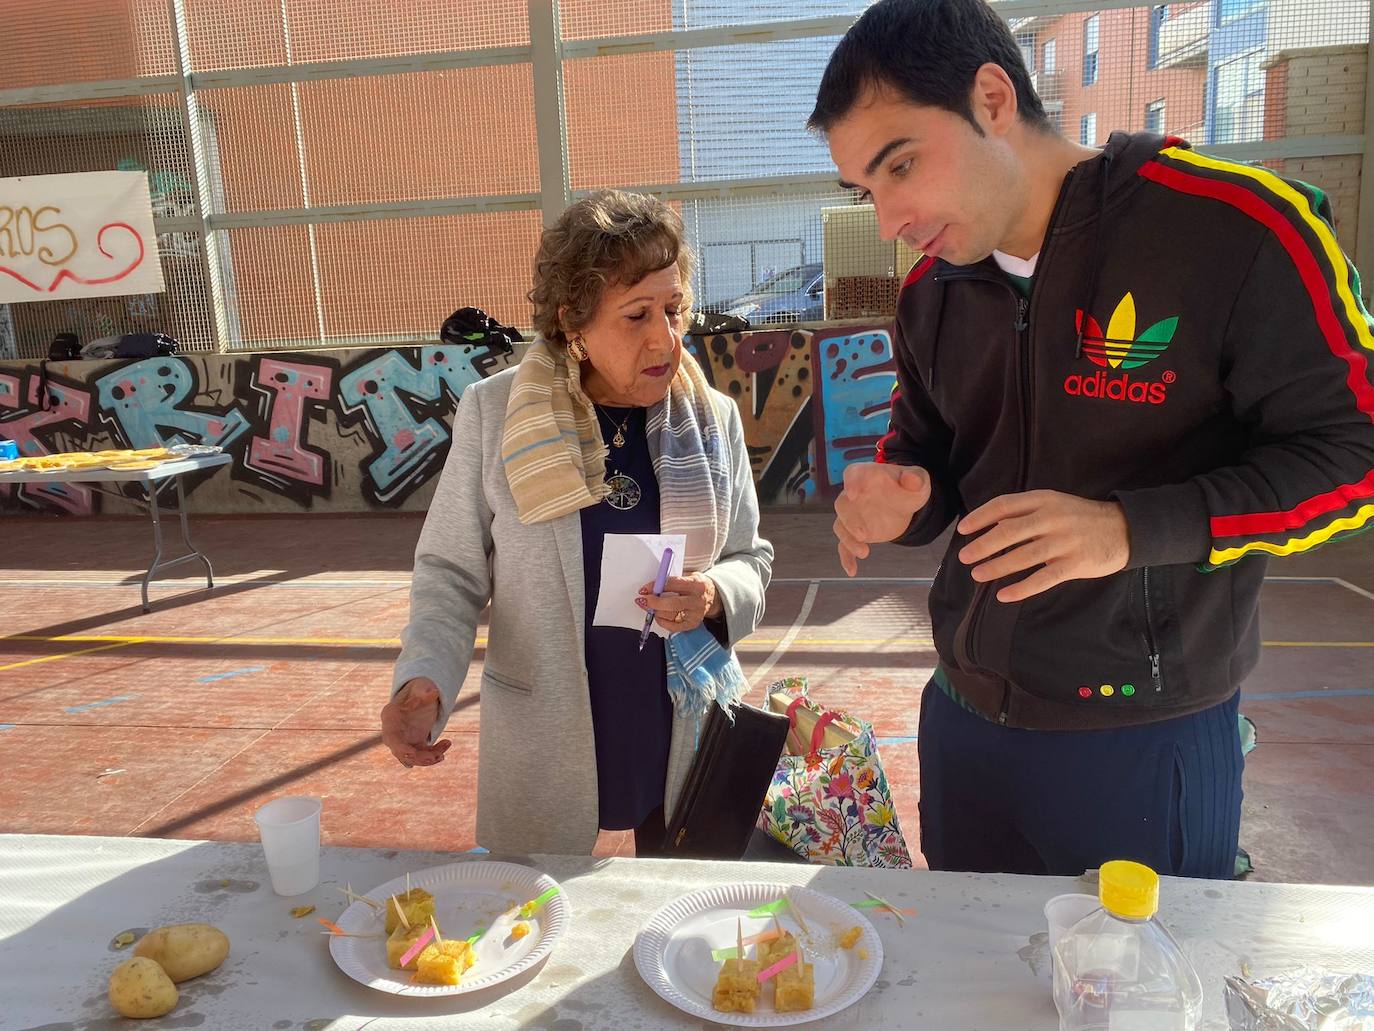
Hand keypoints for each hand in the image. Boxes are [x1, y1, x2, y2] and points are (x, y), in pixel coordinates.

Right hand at [380, 678, 450, 767]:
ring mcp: (404, 740)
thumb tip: (433, 692)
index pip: (391, 738)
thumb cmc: (416, 690)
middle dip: (418, 758)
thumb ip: (424, 690)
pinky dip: (435, 753)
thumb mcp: (420, 687)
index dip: (400, 749)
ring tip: (444, 750)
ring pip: (413, 757)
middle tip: (437, 757)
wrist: (420, 695)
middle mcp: (394, 733)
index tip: (412, 754)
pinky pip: (424, 754)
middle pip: (401, 752)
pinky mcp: (416, 745)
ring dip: (429, 758)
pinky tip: (447, 743)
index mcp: (390, 718)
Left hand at [637, 572, 720, 632]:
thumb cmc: (696, 585)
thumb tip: (652, 587)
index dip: (655, 586)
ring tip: (648, 606)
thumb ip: (672, 580)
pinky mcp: (692, 624)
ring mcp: (695, 615)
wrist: (712, 597)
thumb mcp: (689, 575)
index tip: (644, 589)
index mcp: (696, 584)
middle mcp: (697, 601)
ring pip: (670, 616)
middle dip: (653, 603)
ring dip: (655, 612)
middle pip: (672, 604)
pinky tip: (657, 615)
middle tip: (642, 600)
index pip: (672, 584)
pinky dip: (661, 621)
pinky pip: (672, 626)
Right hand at [833, 462, 931, 575]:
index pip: (853, 474)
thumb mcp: (918, 480)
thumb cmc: (908, 487)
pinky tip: (852, 571)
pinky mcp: (856, 533)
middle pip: (842, 504)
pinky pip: (844, 545)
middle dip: (850, 519)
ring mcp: (853, 515)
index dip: (852, 483)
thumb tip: (911, 480)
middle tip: (863, 535)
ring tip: (865, 553)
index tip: (854, 494)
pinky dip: (846, 557)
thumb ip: (915, 478)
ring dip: (849, 540)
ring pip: (841, 526)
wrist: (904, 505)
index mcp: (866, 476)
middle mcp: (853, 495)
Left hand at [957, 490, 1129, 602]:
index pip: (1004, 505)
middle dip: (982, 545)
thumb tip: (991, 525)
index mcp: (1044, 500)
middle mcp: (1053, 518)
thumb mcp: (1054, 504)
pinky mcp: (1075, 564)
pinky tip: (1003, 595)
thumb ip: (1026, 513)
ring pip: (1023, 556)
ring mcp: (1065, 542)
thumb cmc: (1081, 518)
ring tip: (977, 575)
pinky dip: (1021, 589)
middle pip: (1009, 531)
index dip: (980, 517)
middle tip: (964, 557)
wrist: (1124, 529)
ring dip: (996, 567)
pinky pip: (1043, 579)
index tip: (963, 529)